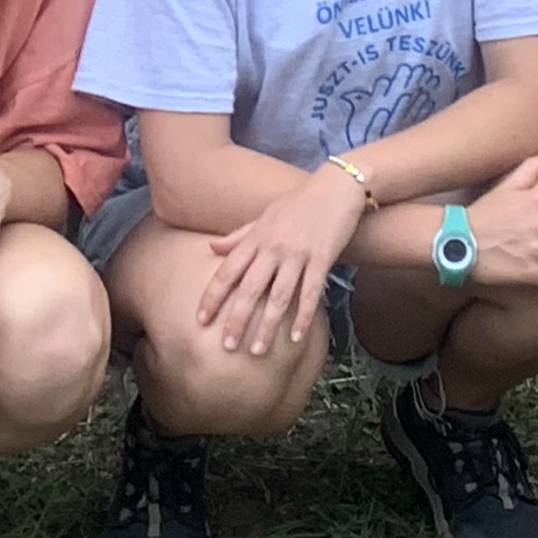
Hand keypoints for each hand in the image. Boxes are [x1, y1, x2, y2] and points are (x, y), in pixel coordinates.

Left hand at [197, 161, 368, 354]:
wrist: (336, 187)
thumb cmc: (298, 202)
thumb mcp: (264, 215)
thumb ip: (239, 236)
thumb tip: (211, 247)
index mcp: (256, 237)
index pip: (227, 271)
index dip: (213, 296)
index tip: (200, 319)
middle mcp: (273, 247)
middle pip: (249, 288)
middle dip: (237, 319)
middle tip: (227, 347)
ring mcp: (297, 254)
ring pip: (278, 296)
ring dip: (267, 326)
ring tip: (257, 351)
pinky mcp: (322, 258)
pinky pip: (310, 292)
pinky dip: (303, 316)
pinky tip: (295, 338)